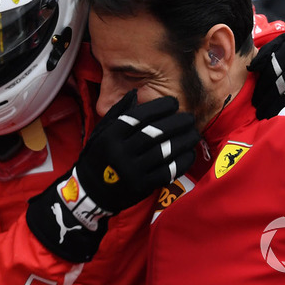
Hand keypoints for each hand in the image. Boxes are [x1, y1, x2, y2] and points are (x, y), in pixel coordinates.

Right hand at [27, 90, 199, 261]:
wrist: (91, 191)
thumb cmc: (99, 156)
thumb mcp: (102, 132)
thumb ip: (119, 112)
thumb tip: (135, 92)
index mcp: (111, 135)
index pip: (140, 117)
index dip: (159, 107)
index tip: (174, 102)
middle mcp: (121, 152)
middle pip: (155, 133)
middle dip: (176, 123)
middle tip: (190, 118)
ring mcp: (132, 171)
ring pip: (164, 152)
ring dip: (183, 142)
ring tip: (194, 134)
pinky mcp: (142, 186)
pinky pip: (167, 171)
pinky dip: (181, 162)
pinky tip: (189, 154)